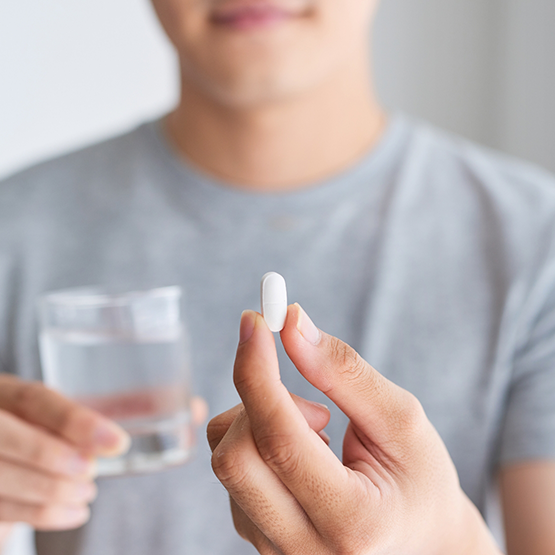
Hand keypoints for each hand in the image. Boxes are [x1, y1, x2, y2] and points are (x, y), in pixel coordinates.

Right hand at [0, 374, 208, 541]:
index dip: (76, 422)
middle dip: (52, 462)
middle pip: (8, 440)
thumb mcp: (77, 404)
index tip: (118, 444)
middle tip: (91, 476)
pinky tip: (72, 512)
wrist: (7, 440)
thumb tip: (195, 407)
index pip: (37, 399)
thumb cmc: (55, 419)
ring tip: (85, 494)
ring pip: (1, 480)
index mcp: (11, 390)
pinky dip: (40, 515)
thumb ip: (126, 403)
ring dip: (48, 494)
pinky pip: (1, 510)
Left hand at [208, 305, 501, 554]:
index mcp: (352, 521)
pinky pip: (231, 473)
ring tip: (320, 434)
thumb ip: (344, 372)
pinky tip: (301, 454)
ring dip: (261, 422)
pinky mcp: (256, 538)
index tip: (253, 322)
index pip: (281, 440)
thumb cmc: (419, 479)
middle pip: (235, 456)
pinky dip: (257, 441)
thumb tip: (291, 324)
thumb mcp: (401, 420)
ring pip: (226, 460)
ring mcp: (273, 550)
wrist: (419, 540)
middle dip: (260, 401)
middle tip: (314, 402)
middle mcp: (302, 548)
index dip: (258, 373)